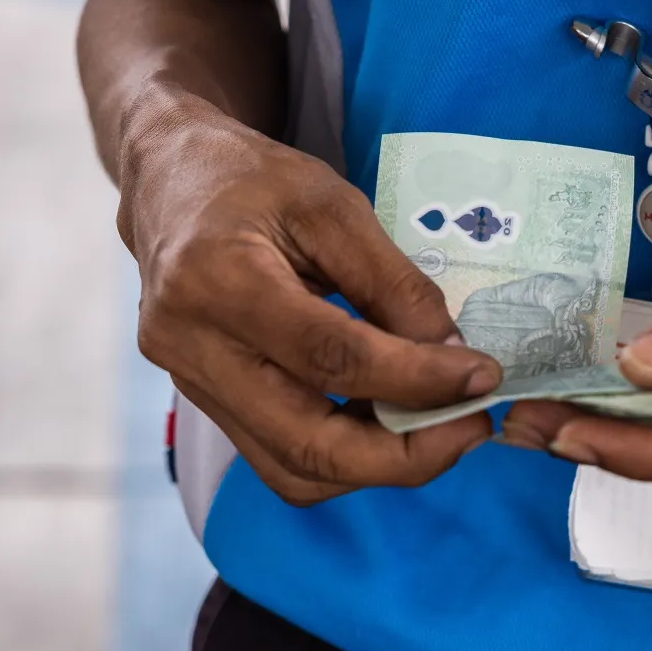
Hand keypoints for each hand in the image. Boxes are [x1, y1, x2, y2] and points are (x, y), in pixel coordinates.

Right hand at [121, 90, 501, 503]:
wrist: (169, 181)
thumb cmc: (252, 181)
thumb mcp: (333, 205)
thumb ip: (393, 283)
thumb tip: (453, 356)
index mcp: (218, 281)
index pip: (330, 359)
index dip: (416, 380)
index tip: (482, 377)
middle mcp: (191, 347)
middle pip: (305, 443)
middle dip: (403, 455)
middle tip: (470, 428)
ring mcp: (190, 384)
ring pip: (292, 469)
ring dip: (378, 466)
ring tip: (439, 427)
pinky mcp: (203, 402)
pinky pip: (279, 457)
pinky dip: (345, 456)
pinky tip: (389, 422)